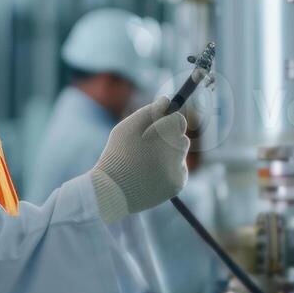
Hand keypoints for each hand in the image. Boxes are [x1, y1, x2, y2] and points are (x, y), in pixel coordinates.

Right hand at [87, 97, 188, 224]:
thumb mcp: (127, 128)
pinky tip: (152, 174)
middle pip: (182, 138)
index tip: (158, 127)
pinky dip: (170, 171)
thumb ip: (149, 111)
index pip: (179, 120)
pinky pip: (180, 172)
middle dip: (169, 140)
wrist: (111, 191)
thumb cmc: (117, 155)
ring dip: (170, 155)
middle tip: (149, 148)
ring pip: (181, 155)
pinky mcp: (177, 185)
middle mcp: (175, 151)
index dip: (168, 122)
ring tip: (147, 162)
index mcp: (164, 133)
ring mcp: (178, 169)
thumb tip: (167, 101)